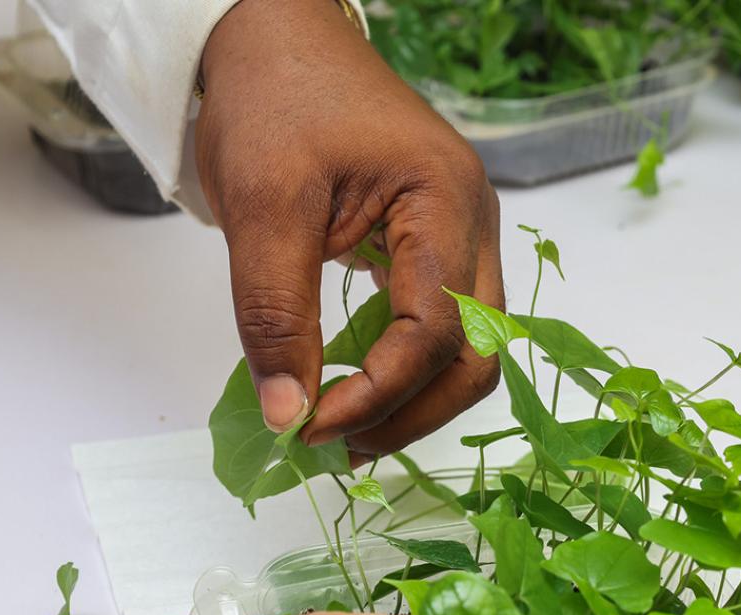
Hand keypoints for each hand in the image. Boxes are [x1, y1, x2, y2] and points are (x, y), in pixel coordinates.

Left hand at [195, 0, 503, 456]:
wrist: (279, 42)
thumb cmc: (273, 105)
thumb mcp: (262, 206)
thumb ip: (275, 313)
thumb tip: (287, 416)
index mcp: (445, 201)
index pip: (436, 329)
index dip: (379, 393)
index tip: (310, 428)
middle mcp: (475, 222)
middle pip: (478, 353)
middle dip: (412, 413)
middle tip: (337, 446)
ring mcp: (465, 234)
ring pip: (471, 348)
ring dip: (416, 400)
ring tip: (347, 429)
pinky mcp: (441, 244)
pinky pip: (447, 325)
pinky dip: (409, 369)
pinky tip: (361, 388)